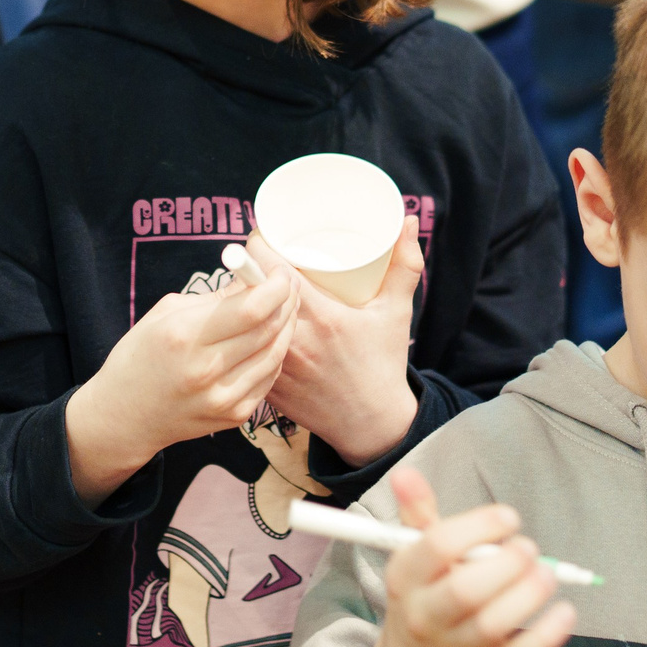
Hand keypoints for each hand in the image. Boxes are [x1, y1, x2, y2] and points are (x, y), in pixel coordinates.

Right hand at [63, 264, 298, 501]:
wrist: (124, 416)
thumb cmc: (140, 356)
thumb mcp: (166, 313)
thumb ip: (214, 297)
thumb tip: (255, 279)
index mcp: (184, 335)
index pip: (252, 308)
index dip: (276, 286)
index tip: (279, 272)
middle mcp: (206, 370)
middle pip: (269, 328)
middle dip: (286, 300)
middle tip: (287, 284)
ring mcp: (223, 398)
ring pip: (276, 353)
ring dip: (286, 326)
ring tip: (284, 307)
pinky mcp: (233, 416)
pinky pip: (268, 377)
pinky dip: (274, 353)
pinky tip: (269, 339)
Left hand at [257, 219, 422, 465]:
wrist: (372, 425)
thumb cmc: (383, 364)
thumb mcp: (395, 312)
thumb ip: (404, 265)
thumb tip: (407, 221)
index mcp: (319, 316)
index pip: (270, 266)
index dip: (259, 244)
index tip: (264, 236)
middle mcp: (291, 339)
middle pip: (248, 287)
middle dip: (251, 268)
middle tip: (261, 258)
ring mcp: (274, 364)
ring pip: (240, 320)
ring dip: (242, 300)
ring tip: (253, 287)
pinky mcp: (265, 385)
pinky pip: (243, 351)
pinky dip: (243, 335)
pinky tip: (248, 326)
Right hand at [345, 468, 573, 646]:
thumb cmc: (422, 598)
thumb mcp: (412, 556)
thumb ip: (417, 513)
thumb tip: (406, 471)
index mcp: (408, 577)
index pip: (438, 547)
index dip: (479, 526)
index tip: (507, 518)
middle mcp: (427, 614)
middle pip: (466, 589)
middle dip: (508, 563)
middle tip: (529, 549)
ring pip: (494, 624)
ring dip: (529, 594)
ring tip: (546, 575)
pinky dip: (549, 633)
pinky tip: (564, 611)